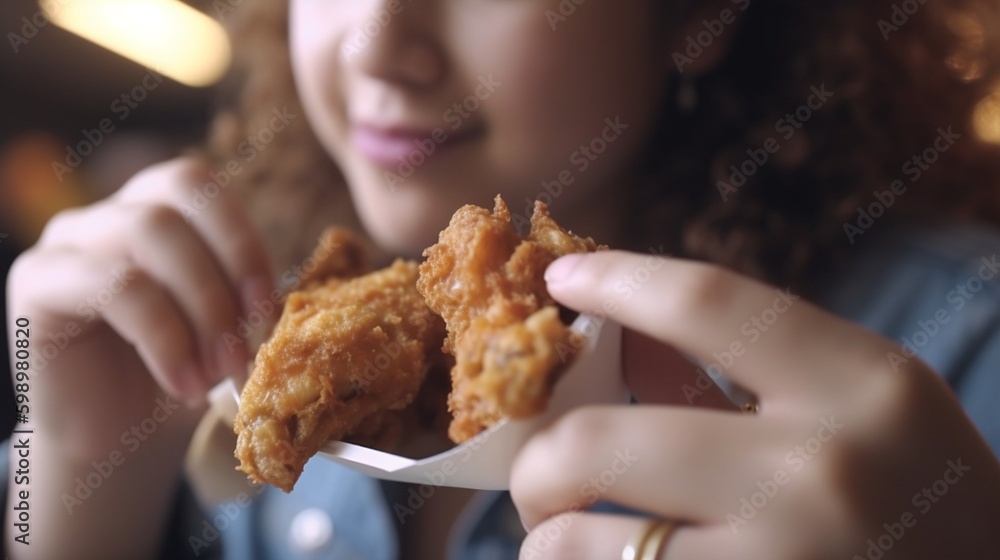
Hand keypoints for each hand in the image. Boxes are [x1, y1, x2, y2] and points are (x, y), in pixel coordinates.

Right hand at [6, 158, 274, 557]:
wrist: (116, 445)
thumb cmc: (178, 377)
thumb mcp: (226, 326)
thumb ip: (247, 292)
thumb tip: (291, 289)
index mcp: (153, 211)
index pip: (196, 184)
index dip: (239, 236)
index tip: (268, 303)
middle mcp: (104, 216)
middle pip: (173, 204)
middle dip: (223, 278)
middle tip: (245, 347)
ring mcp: (64, 244)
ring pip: (145, 233)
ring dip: (199, 308)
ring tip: (217, 370)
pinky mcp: (35, 284)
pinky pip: (113, 285)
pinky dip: (164, 336)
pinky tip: (183, 382)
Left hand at [510, 251, 999, 558]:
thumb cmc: (922, 500)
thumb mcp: (864, 410)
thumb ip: (743, 370)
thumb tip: (619, 338)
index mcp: (861, 385)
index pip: (706, 302)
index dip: (616, 280)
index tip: (561, 278)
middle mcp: (822, 470)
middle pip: (601, 441)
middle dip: (537, 462)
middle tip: (538, 474)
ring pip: (584, 546)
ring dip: (550, 542)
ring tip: (568, 537)